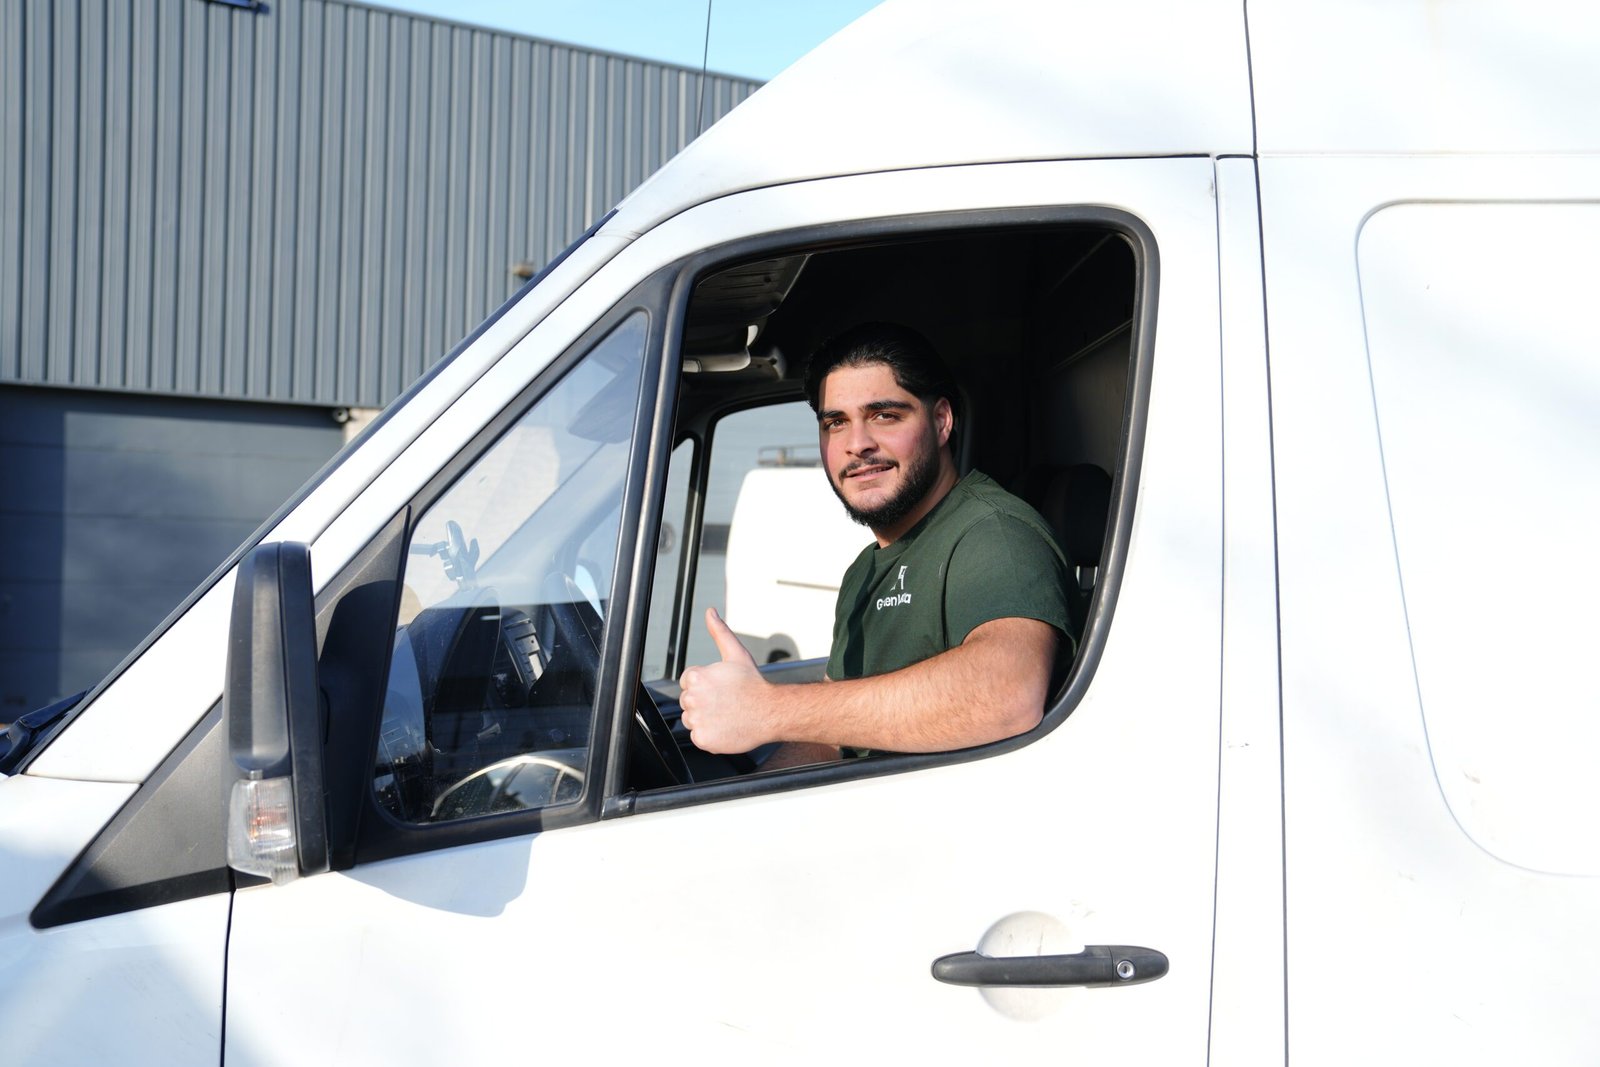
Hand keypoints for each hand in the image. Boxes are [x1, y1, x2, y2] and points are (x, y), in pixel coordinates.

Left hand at [678, 608, 771, 753]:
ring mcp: (697, 721)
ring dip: (704, 719)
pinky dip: (709, 735)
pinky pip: (698, 737)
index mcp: (697, 678)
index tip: (720, 689)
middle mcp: (693, 699)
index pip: (688, 682)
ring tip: (726, 714)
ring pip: (690, 720)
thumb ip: (719, 632)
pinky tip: (724, 727)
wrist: (771, 712)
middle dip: (703, 702)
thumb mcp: (736, 654)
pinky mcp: (702, 738)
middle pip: (687, 701)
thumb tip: (710, 613)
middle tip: (725, 702)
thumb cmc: (754, 685)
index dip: (705, 685)